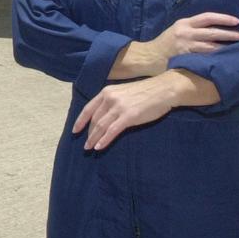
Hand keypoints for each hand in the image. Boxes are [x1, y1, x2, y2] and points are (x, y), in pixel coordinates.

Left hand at [74, 69, 219, 149]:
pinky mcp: (129, 117)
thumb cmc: (145, 92)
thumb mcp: (123, 92)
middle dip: (88, 133)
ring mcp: (119, 108)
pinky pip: (112, 131)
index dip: (80, 120)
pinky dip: (104, 140)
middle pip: (94, 119)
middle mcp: (110, 99)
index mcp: (107, 92)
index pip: (88, 108)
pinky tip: (99, 147)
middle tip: (85, 144)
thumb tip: (103, 115)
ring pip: (100, 126)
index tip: (75, 130)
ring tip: (89, 148)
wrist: (163, 90)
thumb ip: (112, 101)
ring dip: (93, 138)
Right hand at [113, 12, 238, 77]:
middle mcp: (186, 33)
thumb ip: (192, 29)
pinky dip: (217, 58)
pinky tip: (226, 59)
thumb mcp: (176, 31)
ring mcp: (186, 46)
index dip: (223, 18)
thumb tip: (215, 30)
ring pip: (212, 46)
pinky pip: (206, 57)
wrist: (147, 57)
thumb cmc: (165, 44)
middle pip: (213, 32)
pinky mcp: (186, 58)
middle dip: (231, 34)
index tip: (237, 21)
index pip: (207, 17)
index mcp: (184, 23)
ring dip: (227, 47)